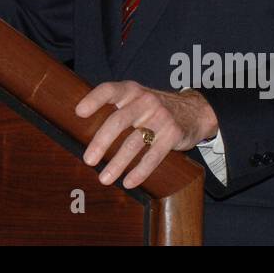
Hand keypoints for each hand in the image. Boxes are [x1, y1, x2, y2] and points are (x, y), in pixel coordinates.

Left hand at [75, 82, 218, 188]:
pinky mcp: (173, 135)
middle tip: (88, 160)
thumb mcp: (137, 98)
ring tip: (104, 178)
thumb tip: (81, 127)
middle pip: (118, 121)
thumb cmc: (154, 108)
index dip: (93, 99)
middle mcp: (145, 101)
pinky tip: (128, 182)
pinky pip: (153, 156)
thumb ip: (117, 106)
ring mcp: (160, 118)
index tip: (79, 113)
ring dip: (117, 163)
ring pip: (134, 142)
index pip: (109, 90)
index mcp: (131, 90)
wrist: (195, 111)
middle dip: (101, 142)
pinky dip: (140, 171)